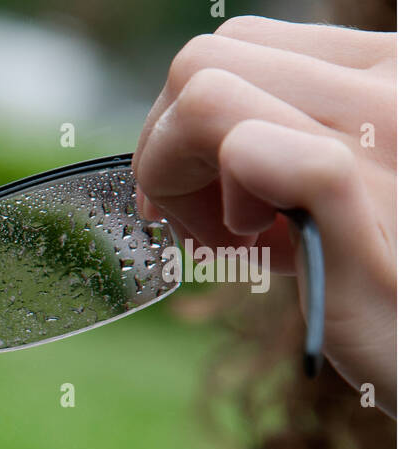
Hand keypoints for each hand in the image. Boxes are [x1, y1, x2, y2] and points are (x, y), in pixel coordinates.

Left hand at [133, 16, 395, 414]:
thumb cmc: (404, 288)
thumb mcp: (360, 192)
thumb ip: (296, 148)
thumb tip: (203, 151)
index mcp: (391, 74)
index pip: (236, 47)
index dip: (188, 122)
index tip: (200, 194)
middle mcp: (394, 90)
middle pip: (199, 65)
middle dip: (167, 150)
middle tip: (203, 224)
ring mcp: (384, 146)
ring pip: (203, 96)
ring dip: (179, 178)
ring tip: (233, 241)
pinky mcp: (365, 216)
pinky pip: (255, 154)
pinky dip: (217, 207)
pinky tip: (254, 252)